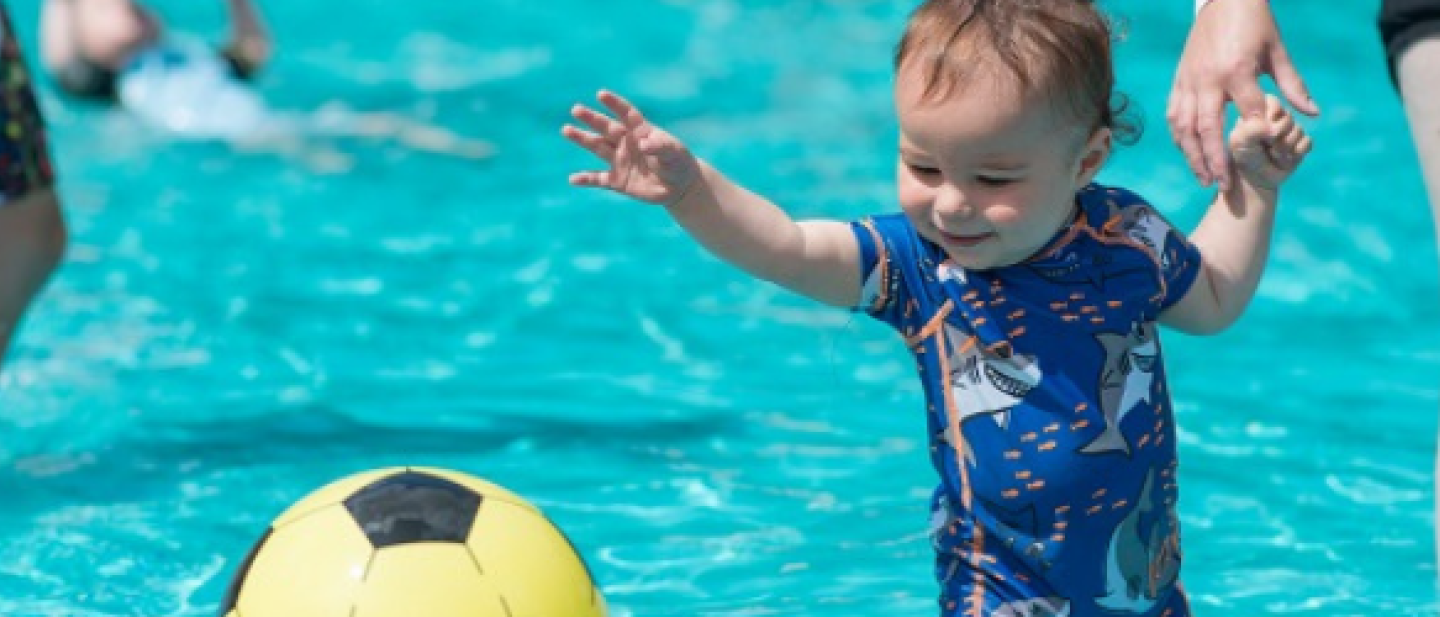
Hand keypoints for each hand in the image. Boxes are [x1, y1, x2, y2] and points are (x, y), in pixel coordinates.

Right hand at [562, 90, 701, 206]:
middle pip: (606, 128)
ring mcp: (620, 161)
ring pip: (597, 148)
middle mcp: (626, 143)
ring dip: (582, 139)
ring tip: (566, 130)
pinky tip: (573, 179)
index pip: (627, 114)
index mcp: (641, 131)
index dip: (615, 104)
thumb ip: (659, 146)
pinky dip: (586, 179)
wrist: (679, 186)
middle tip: (576, 109)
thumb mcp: (673, 152)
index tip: (601, 94)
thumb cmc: (677, 162)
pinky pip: (599, 179)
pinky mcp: (618, 181)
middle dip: (591, 119)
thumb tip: (643, 144)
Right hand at [1168, 0, 1317, 190]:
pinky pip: (1174, 115)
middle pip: (1208, 129)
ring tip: (1203, 178)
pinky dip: (1179, 137)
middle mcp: (1208, 80)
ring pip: (1184, 126)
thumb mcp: (1278, 51)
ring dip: (1192, 155)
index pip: (1246, 111)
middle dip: (1215, 160)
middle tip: (1223, 186)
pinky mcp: (1179, 80)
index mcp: (1236, 70)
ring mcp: (1189, 81)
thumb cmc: (1256, 24)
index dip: (1255, 136)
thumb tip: (1312, 114)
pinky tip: (1188, 153)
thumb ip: (1293, 85)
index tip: (1263, 158)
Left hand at [1227, 95, 1311, 191]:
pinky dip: (1295, 154)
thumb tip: (1276, 127)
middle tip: (1265, 147)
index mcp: (1259, 109)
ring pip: (1299, 130)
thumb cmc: (1243, 156)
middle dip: (1276, 137)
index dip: (1270, 117)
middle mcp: (1277, 116)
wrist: (1254, 179)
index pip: (1273, 101)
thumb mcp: (1239, 141)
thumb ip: (1253, 128)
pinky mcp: (1302, 142)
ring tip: (1272, 154)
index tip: (1261, 131)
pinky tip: (1285, 159)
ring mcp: (1291, 128)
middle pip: (1288, 117)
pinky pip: (1307, 142)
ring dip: (1284, 148)